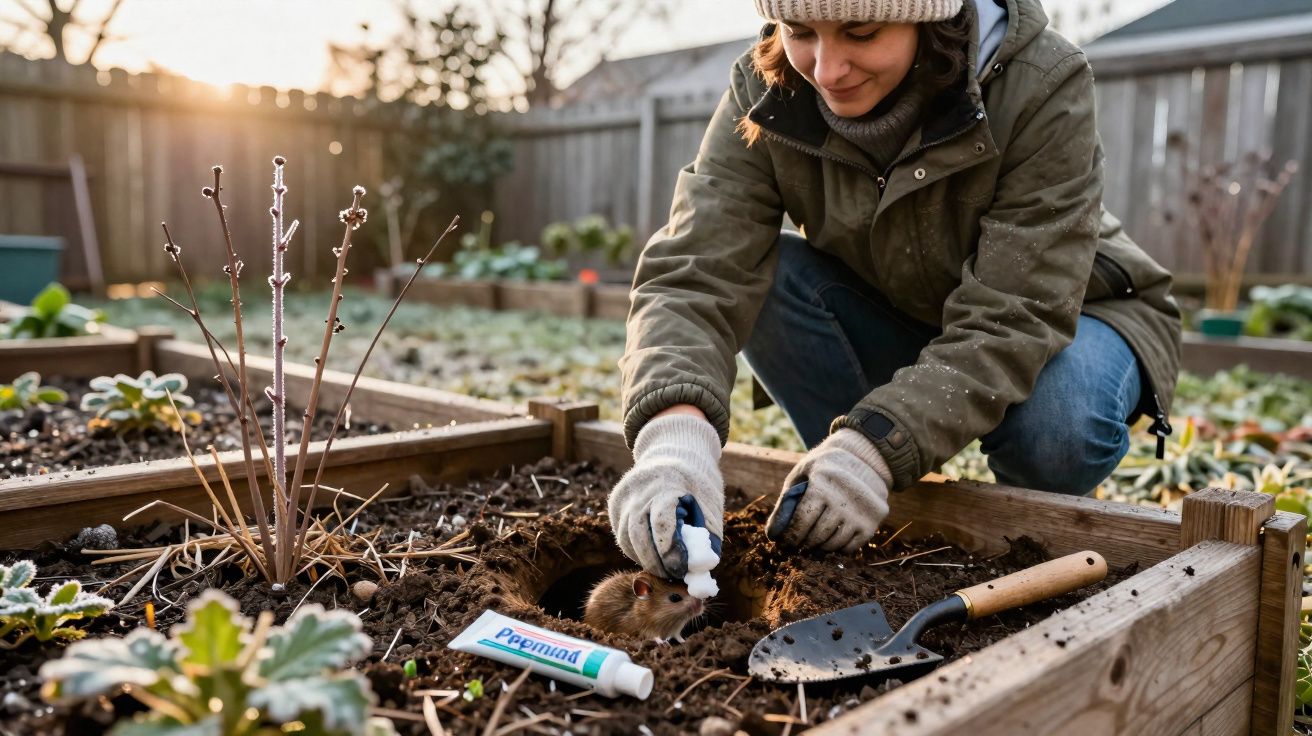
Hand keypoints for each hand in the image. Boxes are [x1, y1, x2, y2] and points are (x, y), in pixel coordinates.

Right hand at [607, 413, 724, 577]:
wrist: (674, 449)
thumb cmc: (697, 481)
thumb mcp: (710, 503)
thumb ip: (706, 537)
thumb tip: (700, 571)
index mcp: (665, 483)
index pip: (662, 524)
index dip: (671, 552)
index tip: (682, 570)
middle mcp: (637, 489)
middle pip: (639, 535)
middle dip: (657, 561)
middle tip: (674, 575)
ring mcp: (623, 496)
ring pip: (627, 539)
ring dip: (646, 558)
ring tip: (666, 567)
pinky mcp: (615, 504)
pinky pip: (623, 535)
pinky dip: (637, 549)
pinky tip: (653, 554)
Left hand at [765, 429, 890, 552]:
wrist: (865, 456)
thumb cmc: (825, 466)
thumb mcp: (803, 472)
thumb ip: (787, 500)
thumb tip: (774, 532)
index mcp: (821, 484)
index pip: (801, 521)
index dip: (790, 535)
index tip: (786, 541)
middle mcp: (843, 499)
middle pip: (816, 535)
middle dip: (804, 543)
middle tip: (798, 544)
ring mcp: (860, 512)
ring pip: (833, 543)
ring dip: (820, 546)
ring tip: (814, 541)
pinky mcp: (873, 521)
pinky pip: (850, 546)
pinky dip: (838, 547)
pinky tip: (832, 539)